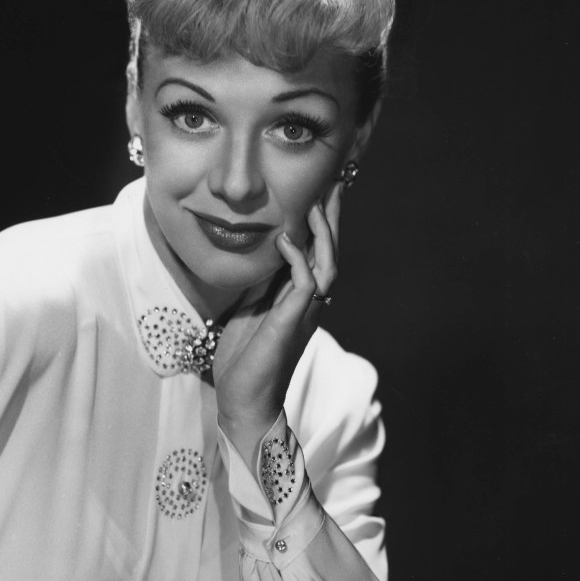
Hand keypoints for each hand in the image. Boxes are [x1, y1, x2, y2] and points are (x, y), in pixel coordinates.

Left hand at [213, 181, 341, 466]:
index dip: (322, 221)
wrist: (244, 399)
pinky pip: (305, 284)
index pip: (317, 251)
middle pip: (330, 250)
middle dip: (332, 216)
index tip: (323, 188)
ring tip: (316, 201)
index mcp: (301, 297)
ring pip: (326, 264)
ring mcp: (305, 312)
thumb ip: (262, 280)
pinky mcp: (292, 322)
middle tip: (335, 181)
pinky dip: (297, 259)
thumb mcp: (251, 306)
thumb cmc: (245, 357)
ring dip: (322, 233)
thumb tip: (259, 249)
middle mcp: (311, 302)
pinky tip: (286, 238)